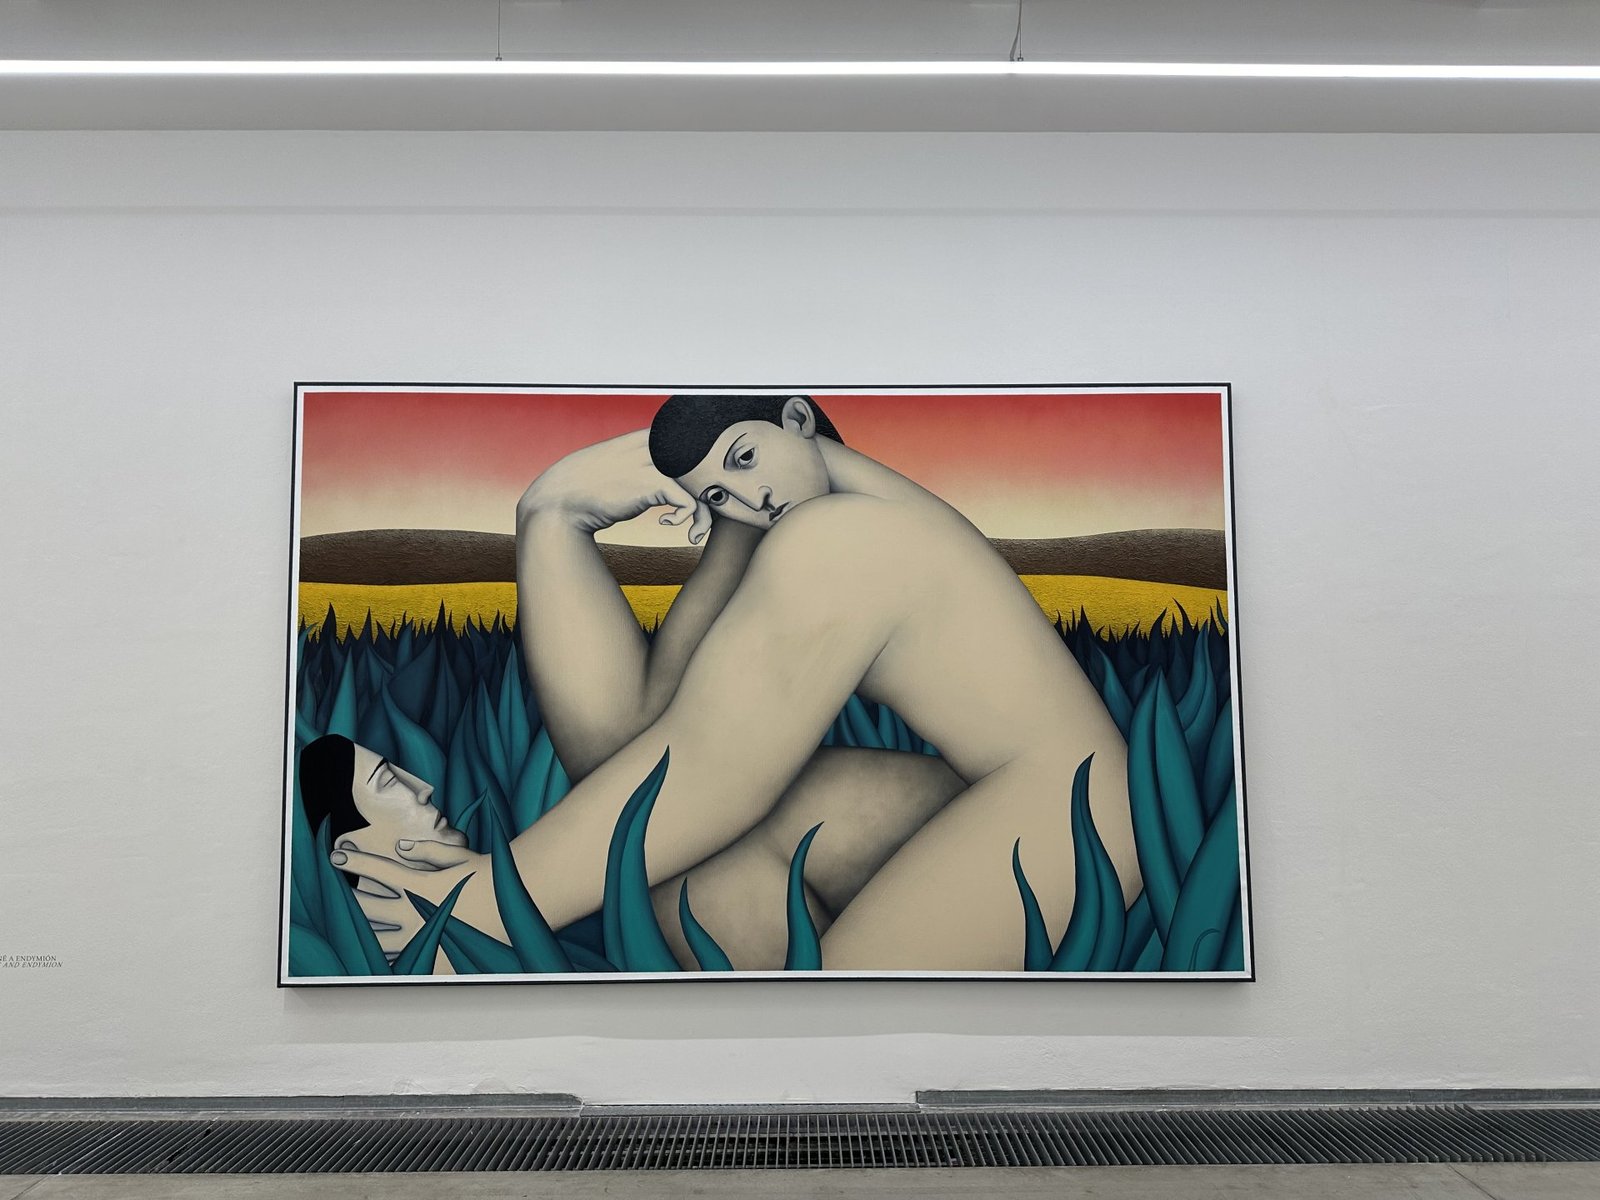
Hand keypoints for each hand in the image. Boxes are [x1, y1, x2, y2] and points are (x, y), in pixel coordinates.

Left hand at [331, 834, 491, 953]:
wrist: (514, 910)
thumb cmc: (490, 878)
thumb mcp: (461, 857)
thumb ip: (429, 851)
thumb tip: (401, 845)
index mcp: (420, 885)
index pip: (378, 870)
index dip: (354, 861)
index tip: (337, 857)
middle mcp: (415, 913)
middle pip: (367, 906)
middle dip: (348, 898)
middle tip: (340, 895)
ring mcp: (421, 939)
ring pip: (376, 939)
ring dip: (362, 931)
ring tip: (354, 929)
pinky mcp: (431, 959)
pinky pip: (400, 963)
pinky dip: (388, 958)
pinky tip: (382, 955)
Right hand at [518, 429, 713, 544]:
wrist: (559, 502)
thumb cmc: (587, 489)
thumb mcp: (617, 466)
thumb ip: (642, 464)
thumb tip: (667, 480)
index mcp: (646, 437)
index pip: (692, 447)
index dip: (703, 473)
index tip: (699, 497)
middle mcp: (653, 444)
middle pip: (703, 464)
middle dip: (711, 495)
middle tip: (704, 518)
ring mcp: (653, 462)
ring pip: (700, 484)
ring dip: (704, 515)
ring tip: (695, 532)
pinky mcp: (651, 483)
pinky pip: (688, 502)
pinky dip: (686, 519)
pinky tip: (666, 524)